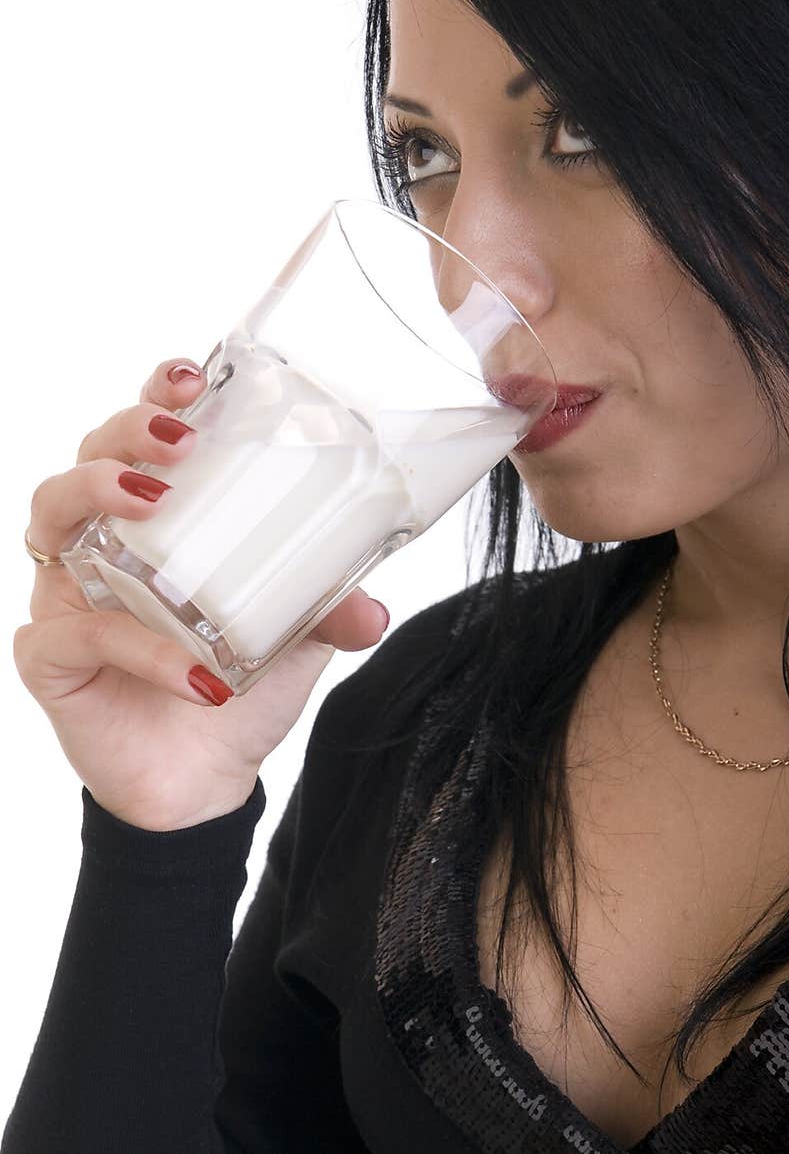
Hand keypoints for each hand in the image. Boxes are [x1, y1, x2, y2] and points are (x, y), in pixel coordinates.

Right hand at [14, 357, 390, 830]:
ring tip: (151, 500)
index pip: (143, 434)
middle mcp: (99, 540)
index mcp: (157, 519)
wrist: (203, 778)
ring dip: (98, 491)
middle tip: (179, 441)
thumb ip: (328, 609)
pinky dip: (139, 646)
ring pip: (51, 513)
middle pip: (89, 453)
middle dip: (127, 429)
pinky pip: (79, 632)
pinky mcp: (49, 653)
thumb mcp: (293, 637)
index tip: (191, 376)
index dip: (155, 394)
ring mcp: (65, 590)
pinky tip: (196, 673)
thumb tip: (373, 604)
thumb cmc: (236, 684)